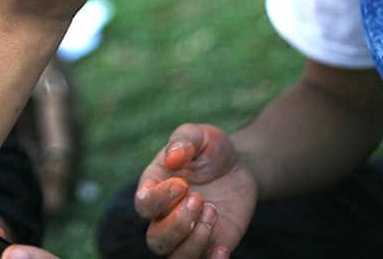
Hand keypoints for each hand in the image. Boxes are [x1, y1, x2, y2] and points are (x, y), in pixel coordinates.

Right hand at [134, 124, 257, 257]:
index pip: (143, 205)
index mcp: (154, 188)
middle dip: (178, 224)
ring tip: (213, 213)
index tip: (183, 184)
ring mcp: (186, 235)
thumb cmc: (210, 149)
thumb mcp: (200, 135)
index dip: (161, 198)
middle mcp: (164, 216)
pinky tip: (223, 246)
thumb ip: (184, 141)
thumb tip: (172, 158)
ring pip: (176, 258)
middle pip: (156, 240)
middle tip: (200, 199)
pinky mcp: (209, 245)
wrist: (239, 167)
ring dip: (195, 241)